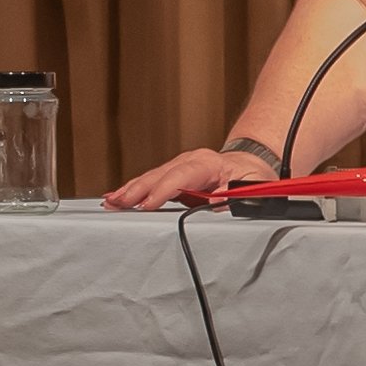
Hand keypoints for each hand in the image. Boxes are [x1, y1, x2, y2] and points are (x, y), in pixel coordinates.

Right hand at [104, 147, 274, 211]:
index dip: (163, 190)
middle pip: (159, 175)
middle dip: (137, 189)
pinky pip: (151, 183)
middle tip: (118, 203)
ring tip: (111, 202)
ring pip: (151, 178)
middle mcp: (189, 161)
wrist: (249, 165)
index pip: (181, 176)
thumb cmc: (252, 177)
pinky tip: (116, 198)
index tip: (146, 204)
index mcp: (207, 163)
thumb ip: (237, 193)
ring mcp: (179, 167)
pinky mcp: (173, 177)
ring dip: (130, 190)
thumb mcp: (254, 185)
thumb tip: (217, 199)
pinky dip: (134, 190)